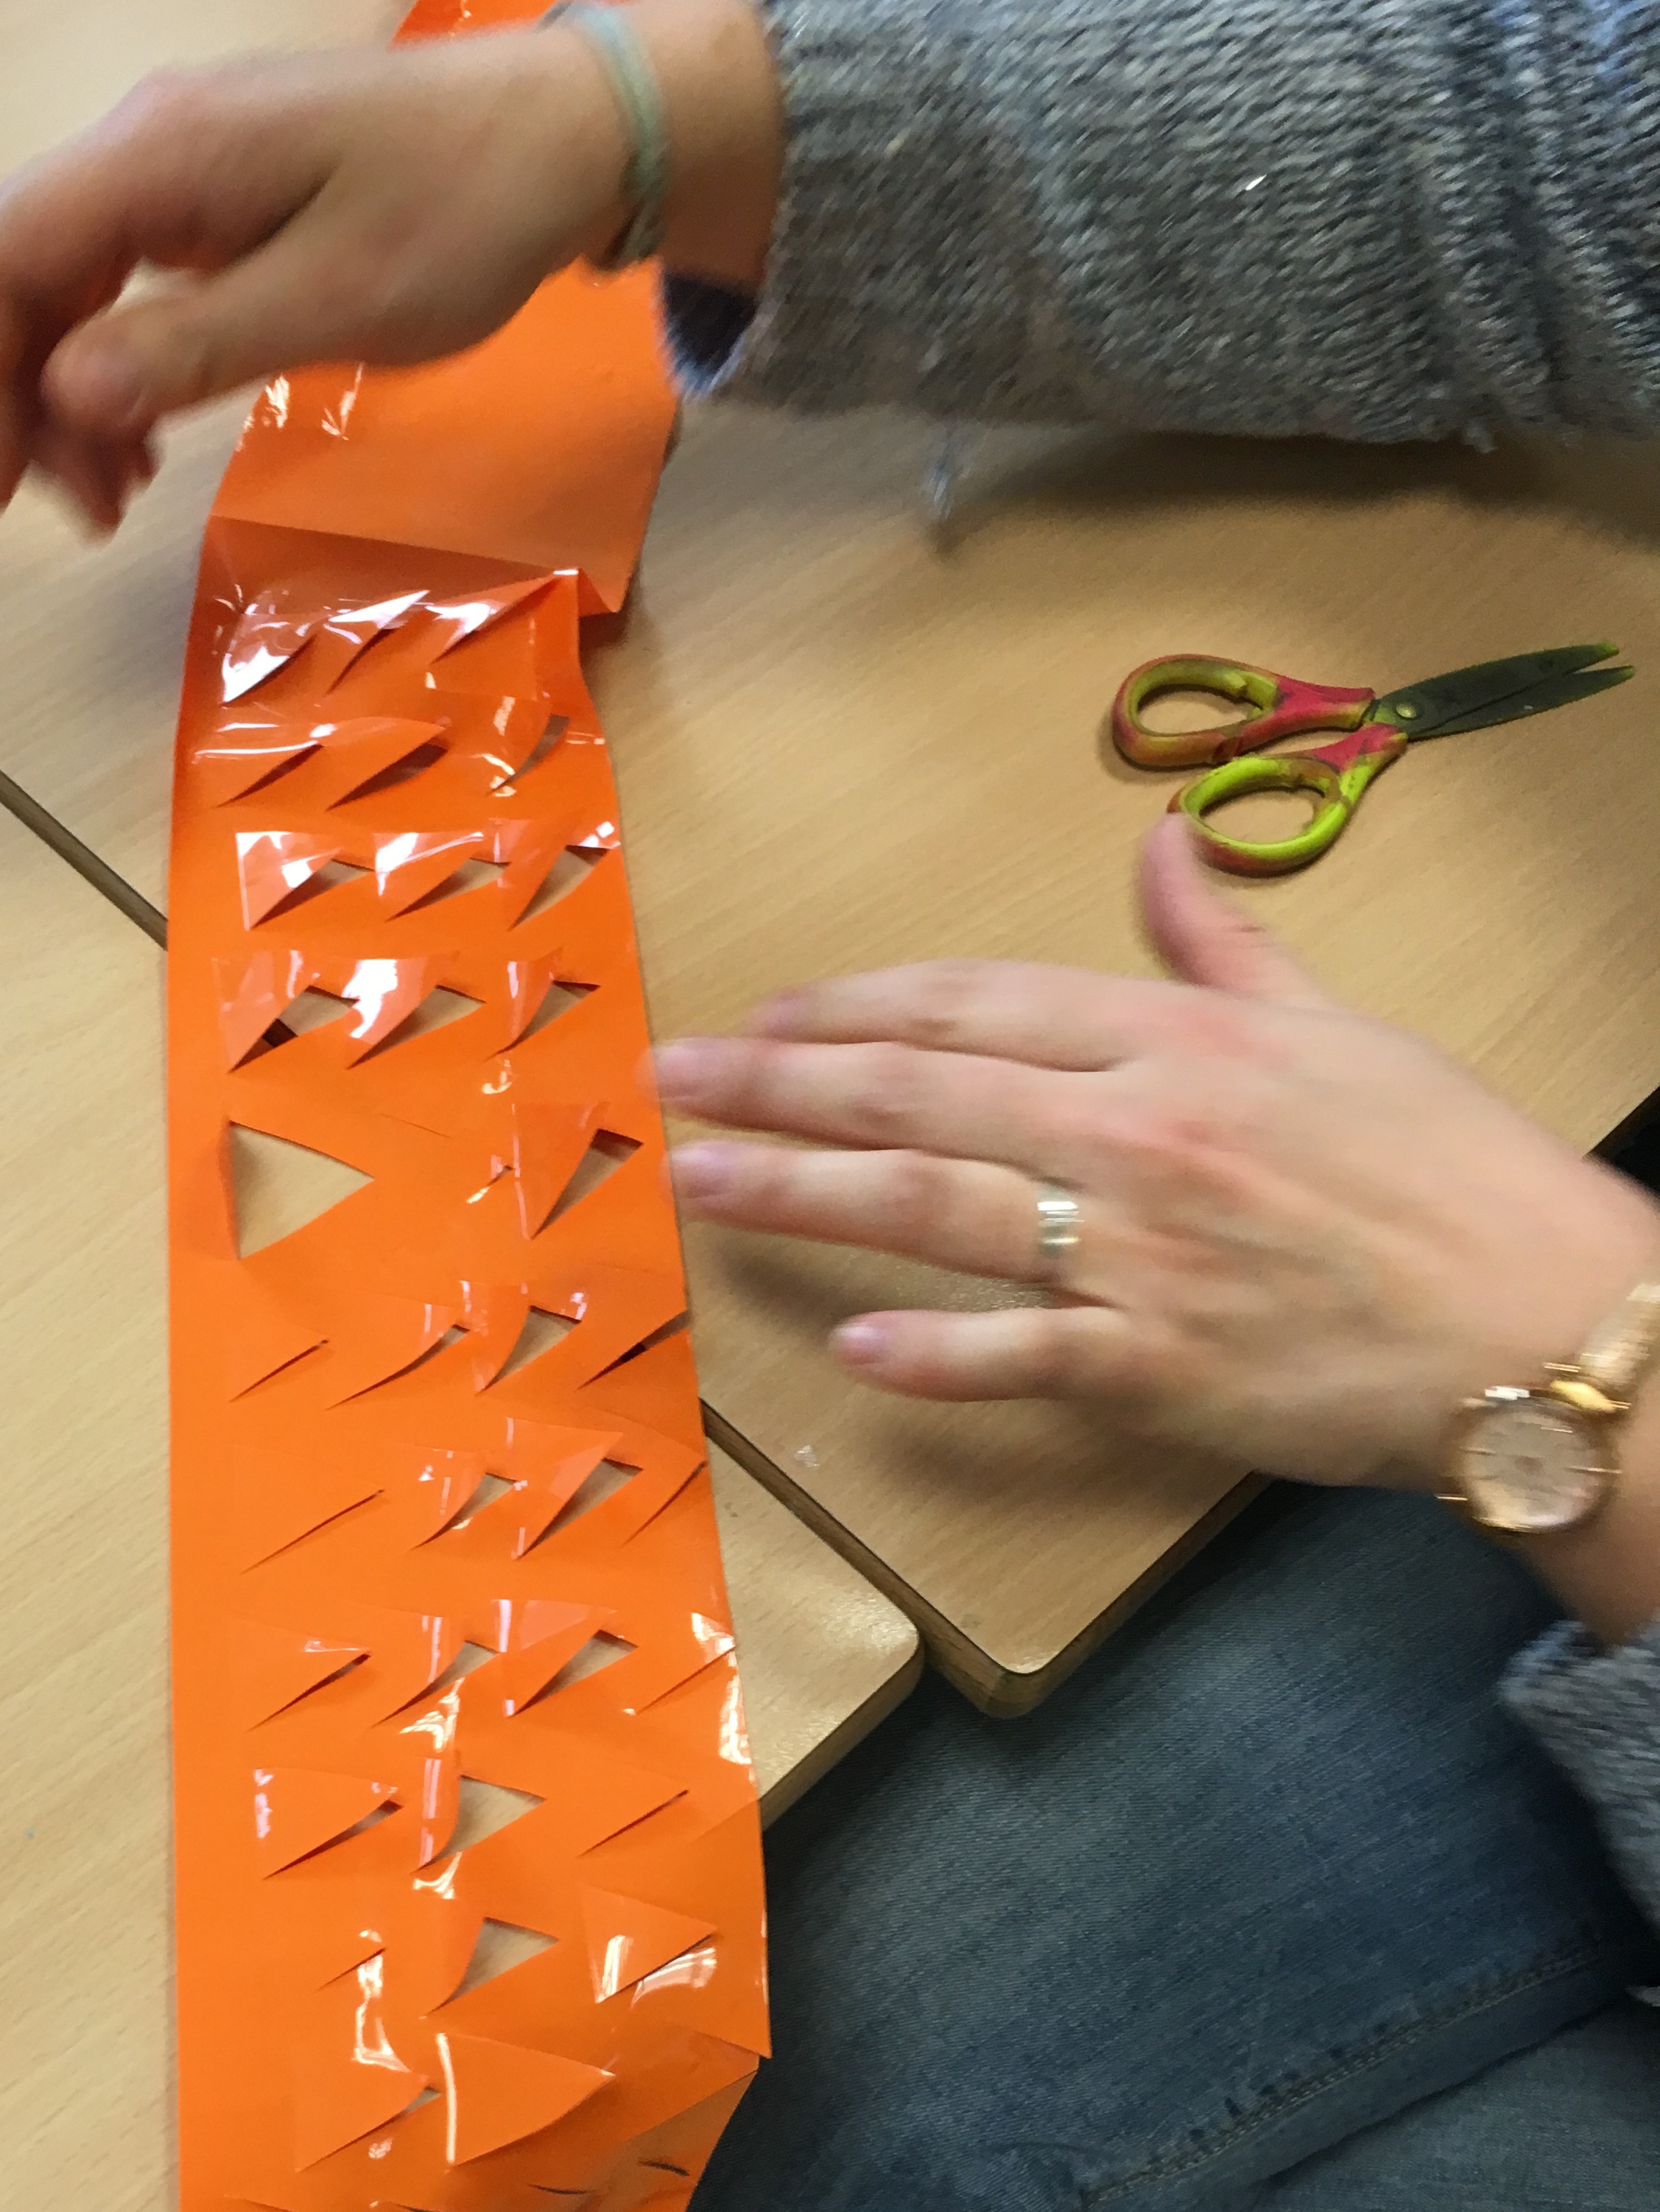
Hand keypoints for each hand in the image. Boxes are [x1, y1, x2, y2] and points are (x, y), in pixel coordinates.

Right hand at [0, 0, 780, 533]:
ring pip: (65, 285)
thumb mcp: (335, 302)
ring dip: (68, 399)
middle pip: (17, 271)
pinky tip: (145, 440)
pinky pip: (123, 282)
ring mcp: (178, 165)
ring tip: (115, 498)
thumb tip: (64, 396)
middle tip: (77, 515)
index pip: (0, 258)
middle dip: (19, 402)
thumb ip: (192, 347)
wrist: (559, 137)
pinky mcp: (214, 195)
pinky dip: (116, 369)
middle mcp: (146, 144)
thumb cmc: (463, 213)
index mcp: (160, 156)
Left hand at [656, 816, 1659, 1496]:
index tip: (766, 1011)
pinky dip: (934, 1355)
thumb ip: (1224, 944)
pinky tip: (848, 1346)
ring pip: (933, 1206)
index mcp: (1174, 1041)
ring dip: (800, 1192)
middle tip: (670, 1081)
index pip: (973, 1004)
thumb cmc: (1449, 1173)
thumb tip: (1158, 844)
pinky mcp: (1158, 1367)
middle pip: (917, 1091)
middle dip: (777, 1082)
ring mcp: (1139, 1252)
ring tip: (697, 1182)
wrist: (1540, 1318)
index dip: (853, 1006)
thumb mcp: (1340, 1027)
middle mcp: (1135, 1131)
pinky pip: (1022, 1356)